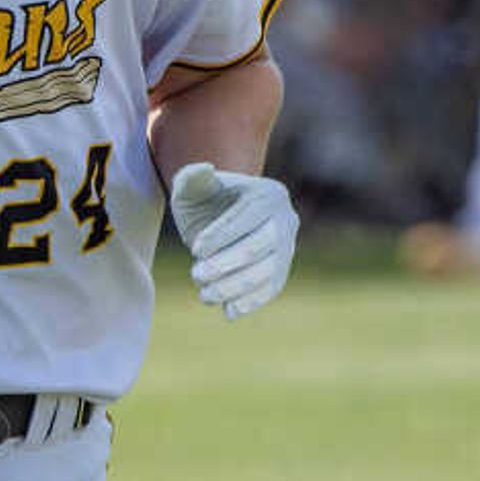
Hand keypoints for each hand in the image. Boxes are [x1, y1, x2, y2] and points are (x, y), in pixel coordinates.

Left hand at [169, 162, 298, 319]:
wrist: (222, 218)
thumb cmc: (205, 200)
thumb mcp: (193, 187)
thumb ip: (192, 177)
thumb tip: (204, 169)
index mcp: (268, 194)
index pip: (247, 217)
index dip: (221, 235)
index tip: (195, 249)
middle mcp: (285, 219)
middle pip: (259, 246)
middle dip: (227, 264)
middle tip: (196, 275)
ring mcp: (287, 247)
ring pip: (266, 271)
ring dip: (235, 287)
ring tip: (205, 295)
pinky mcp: (282, 271)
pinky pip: (271, 288)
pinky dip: (251, 302)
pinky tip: (228, 311)